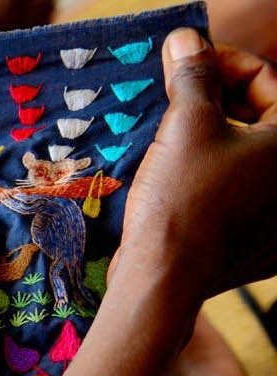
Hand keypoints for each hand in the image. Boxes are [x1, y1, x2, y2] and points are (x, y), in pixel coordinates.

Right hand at [116, 29, 276, 306]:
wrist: (164, 282)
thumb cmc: (182, 199)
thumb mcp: (185, 125)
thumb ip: (192, 76)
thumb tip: (187, 38)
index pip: (267, 79)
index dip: (222, 62)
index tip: (182, 63)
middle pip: (262, 117)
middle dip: (217, 101)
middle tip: (172, 98)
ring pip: (248, 157)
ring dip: (214, 139)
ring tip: (170, 136)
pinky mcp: (262, 245)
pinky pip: (242, 196)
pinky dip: (215, 179)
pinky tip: (181, 179)